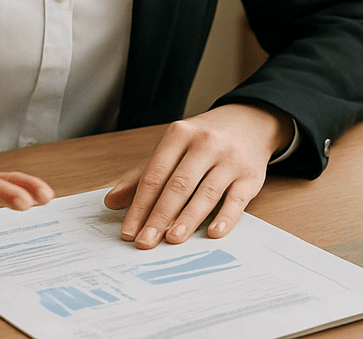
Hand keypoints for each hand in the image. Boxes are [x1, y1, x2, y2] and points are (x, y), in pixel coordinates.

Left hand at [103, 103, 291, 248]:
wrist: (250, 122)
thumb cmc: (204, 141)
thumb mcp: (172, 148)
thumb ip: (142, 175)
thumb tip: (111, 202)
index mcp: (180, 135)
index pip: (155, 174)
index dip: (140, 205)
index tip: (129, 231)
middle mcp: (205, 144)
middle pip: (178, 185)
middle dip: (159, 216)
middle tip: (145, 241)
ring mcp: (230, 159)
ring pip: (205, 193)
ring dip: (188, 219)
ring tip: (172, 240)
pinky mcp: (251, 176)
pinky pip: (237, 200)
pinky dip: (225, 218)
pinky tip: (212, 233)